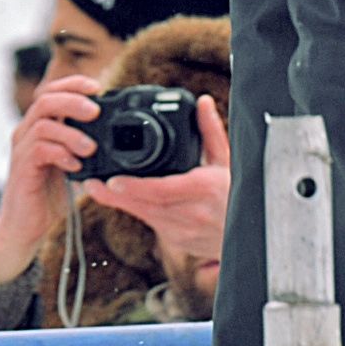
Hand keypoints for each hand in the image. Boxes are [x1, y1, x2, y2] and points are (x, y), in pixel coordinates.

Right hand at [0, 77, 104, 279]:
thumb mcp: (72, 165)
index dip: (73, 84)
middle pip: (46, 99)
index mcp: (39, 127)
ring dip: (71, 132)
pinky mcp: (21, 168)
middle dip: (73, 101)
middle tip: (96, 111)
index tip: (97, 87)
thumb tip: (114, 135)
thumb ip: (84, 147)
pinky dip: (61, 153)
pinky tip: (75, 165)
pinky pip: (39, 150)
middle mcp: (27, 132)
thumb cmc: (49, 197)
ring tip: (91, 148)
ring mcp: (22, 149)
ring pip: (43, 123)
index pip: (52, 91)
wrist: (25, 229)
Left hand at [80, 96, 232, 267]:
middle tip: (92, 183)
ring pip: (146, 217)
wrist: (252, 235)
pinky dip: (137, 211)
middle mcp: (194, 213)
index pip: (164, 190)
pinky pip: (153, 225)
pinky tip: (123, 199)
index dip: (136, 188)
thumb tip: (201, 102)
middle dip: (117, 196)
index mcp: (205, 189)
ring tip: (97, 188)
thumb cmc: (239, 194)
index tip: (112, 181)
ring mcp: (186, 232)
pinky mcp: (179, 243)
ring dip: (121, 204)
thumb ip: (211, 131)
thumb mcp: (228, 161)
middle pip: (148, 206)